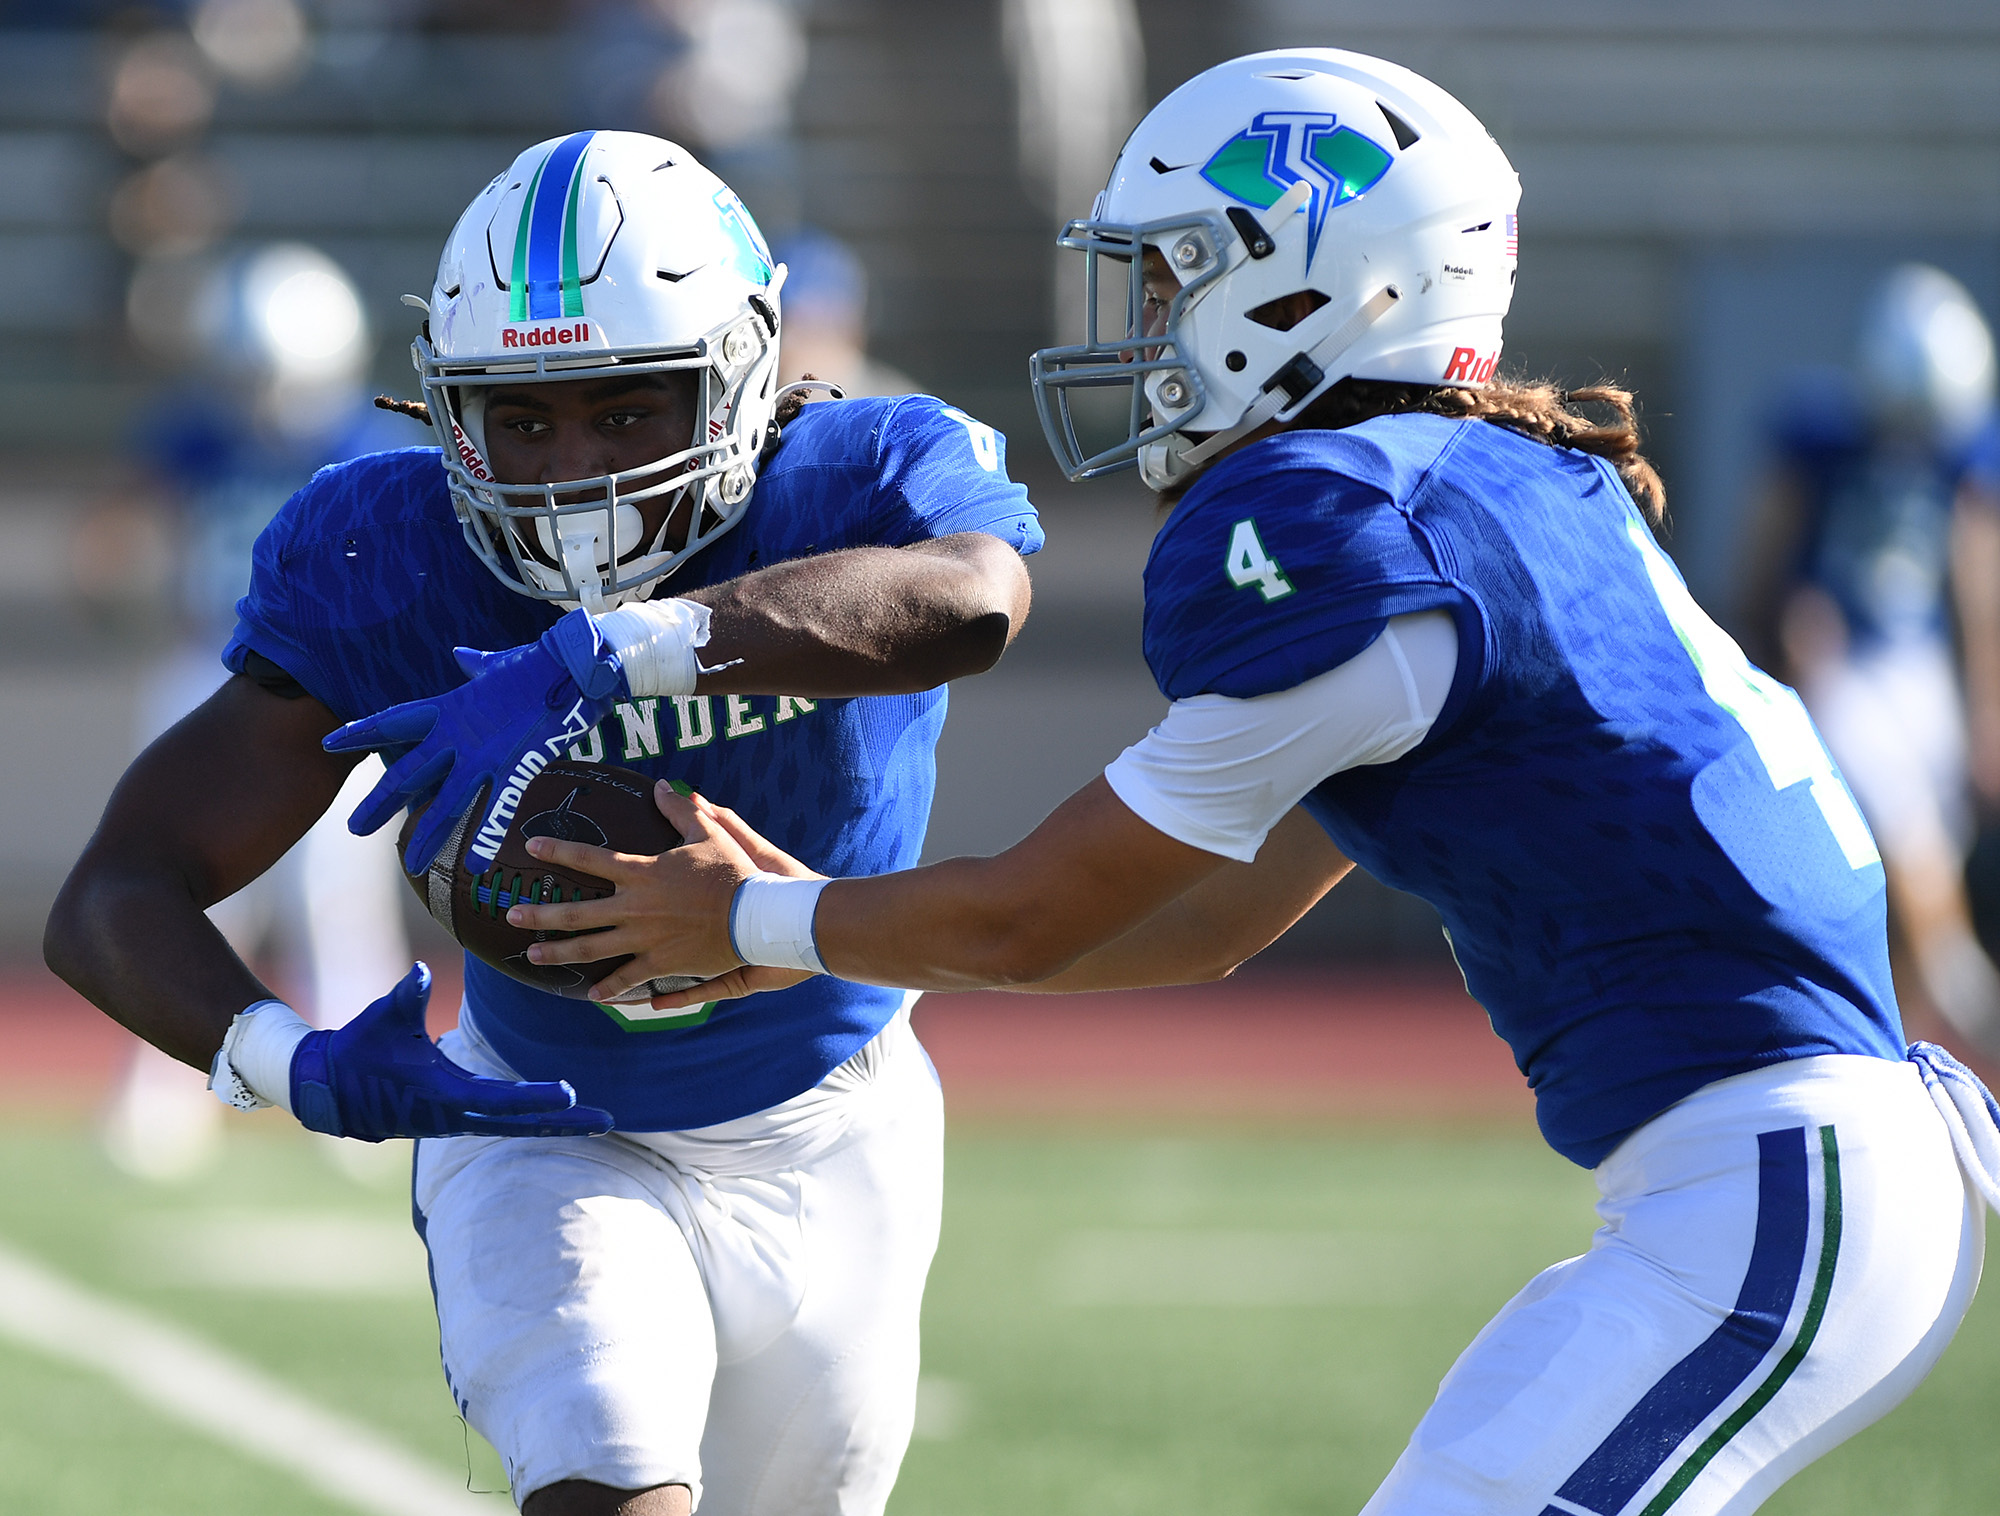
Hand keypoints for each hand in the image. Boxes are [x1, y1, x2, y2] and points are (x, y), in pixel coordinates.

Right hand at [290, 963, 614, 1140]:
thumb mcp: (382, 1020)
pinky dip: (535, 1118)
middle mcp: (457, 1114)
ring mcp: (459, 1119)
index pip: (500, 1099)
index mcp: (444, 1094)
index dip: (535, 1097)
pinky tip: (563, 1115)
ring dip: (557, 1122)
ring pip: (516, 1124)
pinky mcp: (458, 1116)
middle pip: (521, 1121)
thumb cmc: (359, 1050)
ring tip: (600, 1120)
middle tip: (608, 1120)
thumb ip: (406, 996)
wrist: (331, 1089)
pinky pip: (505, 1121)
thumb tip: (422, 970)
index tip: (571, 1093)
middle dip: (565, 1121)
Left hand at [322, 608, 626, 871]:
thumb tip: (462, 656)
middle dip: (380, 801)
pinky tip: (473, 866)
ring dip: (428, 836)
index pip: (394, 722)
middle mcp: (458, 734)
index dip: (362, 732)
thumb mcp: (499, 665)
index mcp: (451, 707)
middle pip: (408, 772)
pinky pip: (497, 809)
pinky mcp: (516, 765)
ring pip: (447, 801)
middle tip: (354, 828)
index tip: (330, 742)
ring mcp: (484, 753)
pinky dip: (486, 837)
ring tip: (410, 866)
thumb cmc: (540, 663)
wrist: (575, 664)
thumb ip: (476, 667)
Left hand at [505, 782, 822, 1003]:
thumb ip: (681, 810)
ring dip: (559, 951)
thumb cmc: (732, 872)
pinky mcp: (660, 962)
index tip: (531, 848)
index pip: (589, 859)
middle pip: (577, 912)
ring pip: (591, 948)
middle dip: (541, 914)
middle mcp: (634, 906)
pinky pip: (627, 977)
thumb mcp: (708, 833)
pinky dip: (610, 988)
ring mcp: (644, 937)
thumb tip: (662, 785)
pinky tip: (592, 995)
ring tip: (535, 954)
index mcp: (641, 873)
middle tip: (513, 917)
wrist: (754, 916)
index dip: (557, 851)